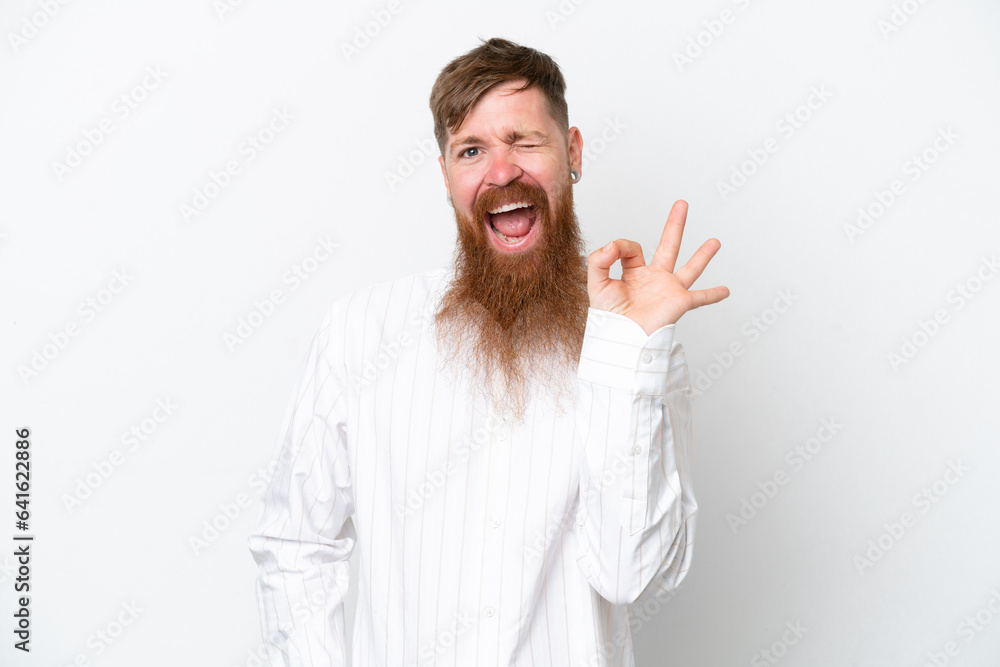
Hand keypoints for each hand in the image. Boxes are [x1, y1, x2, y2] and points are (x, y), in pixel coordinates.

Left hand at [587, 200, 729, 334]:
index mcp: (633, 274)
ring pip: (690, 268)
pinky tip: (725, 291)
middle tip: (682, 204)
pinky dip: (713, 294)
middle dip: (675, 224)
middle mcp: (653, 279)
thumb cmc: (607, 317)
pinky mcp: (679, 302)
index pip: (632, 248)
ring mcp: (668, 290)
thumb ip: (600, 259)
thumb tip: (612, 243)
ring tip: (715, 241)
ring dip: (703, 255)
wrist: (621, 338)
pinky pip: (700, 297)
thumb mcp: (596, 282)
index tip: (614, 251)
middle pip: (668, 246)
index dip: (622, 246)